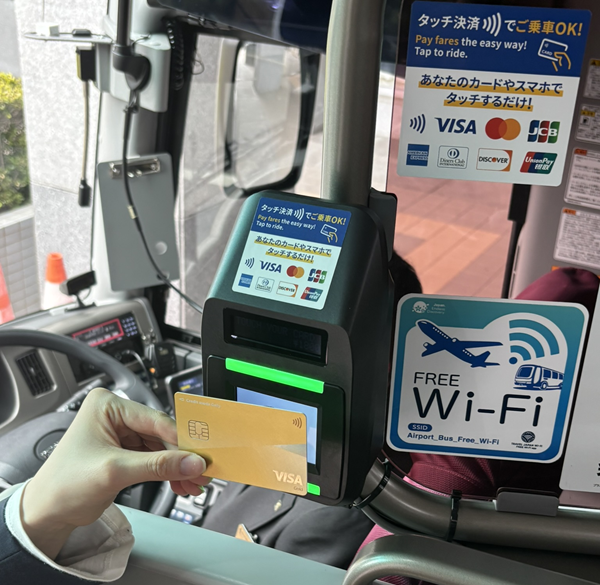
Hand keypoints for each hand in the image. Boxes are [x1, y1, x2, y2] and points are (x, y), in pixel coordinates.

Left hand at [20, 388, 208, 558]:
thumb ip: (158, 465)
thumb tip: (191, 462)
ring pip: (161, 446)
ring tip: (192, 483)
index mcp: (107, 405)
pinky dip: (168, 471)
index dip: (180, 439)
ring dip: (177, 466)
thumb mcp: (115, 471)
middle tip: (200, 472)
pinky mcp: (125, 450)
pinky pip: (155, 457)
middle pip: (161, 432)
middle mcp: (115, 414)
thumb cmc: (62, 485)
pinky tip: (179, 482)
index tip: (200, 455)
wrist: (44, 514)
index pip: (154, 419)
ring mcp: (121, 432)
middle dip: (181, 456)